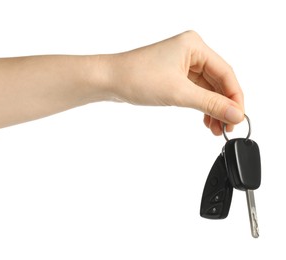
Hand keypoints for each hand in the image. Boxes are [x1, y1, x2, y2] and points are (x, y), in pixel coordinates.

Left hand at [107, 30, 243, 134]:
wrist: (109, 80)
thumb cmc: (136, 78)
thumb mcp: (178, 93)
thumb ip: (210, 104)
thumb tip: (235, 114)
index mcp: (194, 46)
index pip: (226, 73)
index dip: (234, 98)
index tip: (239, 118)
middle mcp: (190, 52)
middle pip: (217, 81)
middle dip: (222, 106)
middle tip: (227, 127)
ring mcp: (181, 64)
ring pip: (206, 88)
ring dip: (212, 108)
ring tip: (215, 128)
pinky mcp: (173, 75)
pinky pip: (194, 91)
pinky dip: (200, 105)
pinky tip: (205, 119)